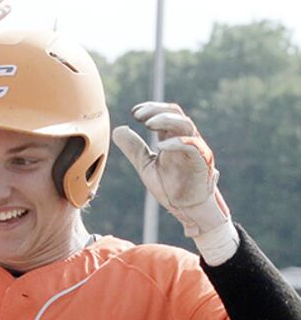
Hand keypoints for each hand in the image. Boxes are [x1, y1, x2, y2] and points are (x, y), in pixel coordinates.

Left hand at [112, 102, 237, 262]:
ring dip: (167, 120)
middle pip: (176, 113)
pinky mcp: (202, 163)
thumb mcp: (146, 165)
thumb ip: (134, 149)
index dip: (151, 109)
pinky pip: (194, 147)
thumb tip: (118, 129)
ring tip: (148, 123)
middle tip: (137, 115)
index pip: (165, 114)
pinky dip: (178, 143)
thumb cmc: (171, 187)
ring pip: (186, 125)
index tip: (134, 112)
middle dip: (156, 110)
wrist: (187, 210)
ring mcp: (196, 150)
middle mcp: (186, 140)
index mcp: (173, 138)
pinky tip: (161, 145)